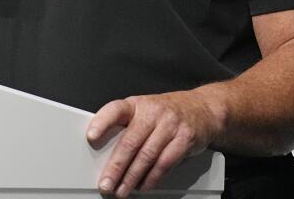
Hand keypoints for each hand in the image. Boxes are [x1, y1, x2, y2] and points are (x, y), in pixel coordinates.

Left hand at [87, 90, 219, 196]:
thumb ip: (127, 126)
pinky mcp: (184, 138)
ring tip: (122, 189)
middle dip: (116, 166)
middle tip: (106, 182)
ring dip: (132, 177)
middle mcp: (153, 112)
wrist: (202, 108)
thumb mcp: (144, 110)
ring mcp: (170, 124)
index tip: (91, 136)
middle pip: (130, 141)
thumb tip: (104, 153)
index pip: (116, 109)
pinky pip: (165, 162)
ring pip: (147, 155)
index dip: (102, 121)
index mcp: (137, 104)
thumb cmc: (167, 112)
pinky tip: (144, 185)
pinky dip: (152, 178)